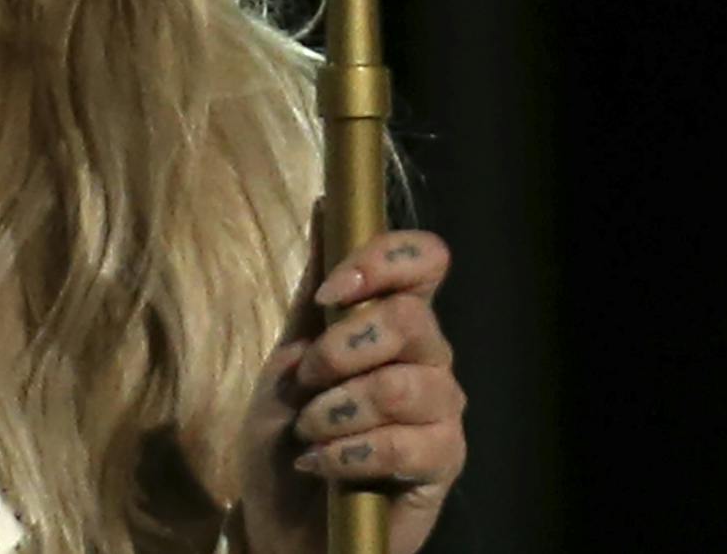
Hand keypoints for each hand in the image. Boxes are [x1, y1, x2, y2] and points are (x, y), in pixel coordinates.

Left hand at [235, 225, 467, 553]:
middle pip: (412, 320)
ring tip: (309, 431)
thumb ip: (313, 291)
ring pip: (406, 384)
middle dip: (340, 349)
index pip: (424, 260)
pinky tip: (321, 465)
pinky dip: (348, 452)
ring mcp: (441, 411)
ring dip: (337, 409)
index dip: (381, 262)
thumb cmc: (286, 436)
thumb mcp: (286, 358)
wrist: (282, 522)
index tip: (330, 294)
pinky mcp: (443, 464)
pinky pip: (408, 444)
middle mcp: (427, 358)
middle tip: (305, 380)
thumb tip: (327, 204)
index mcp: (391, 320)